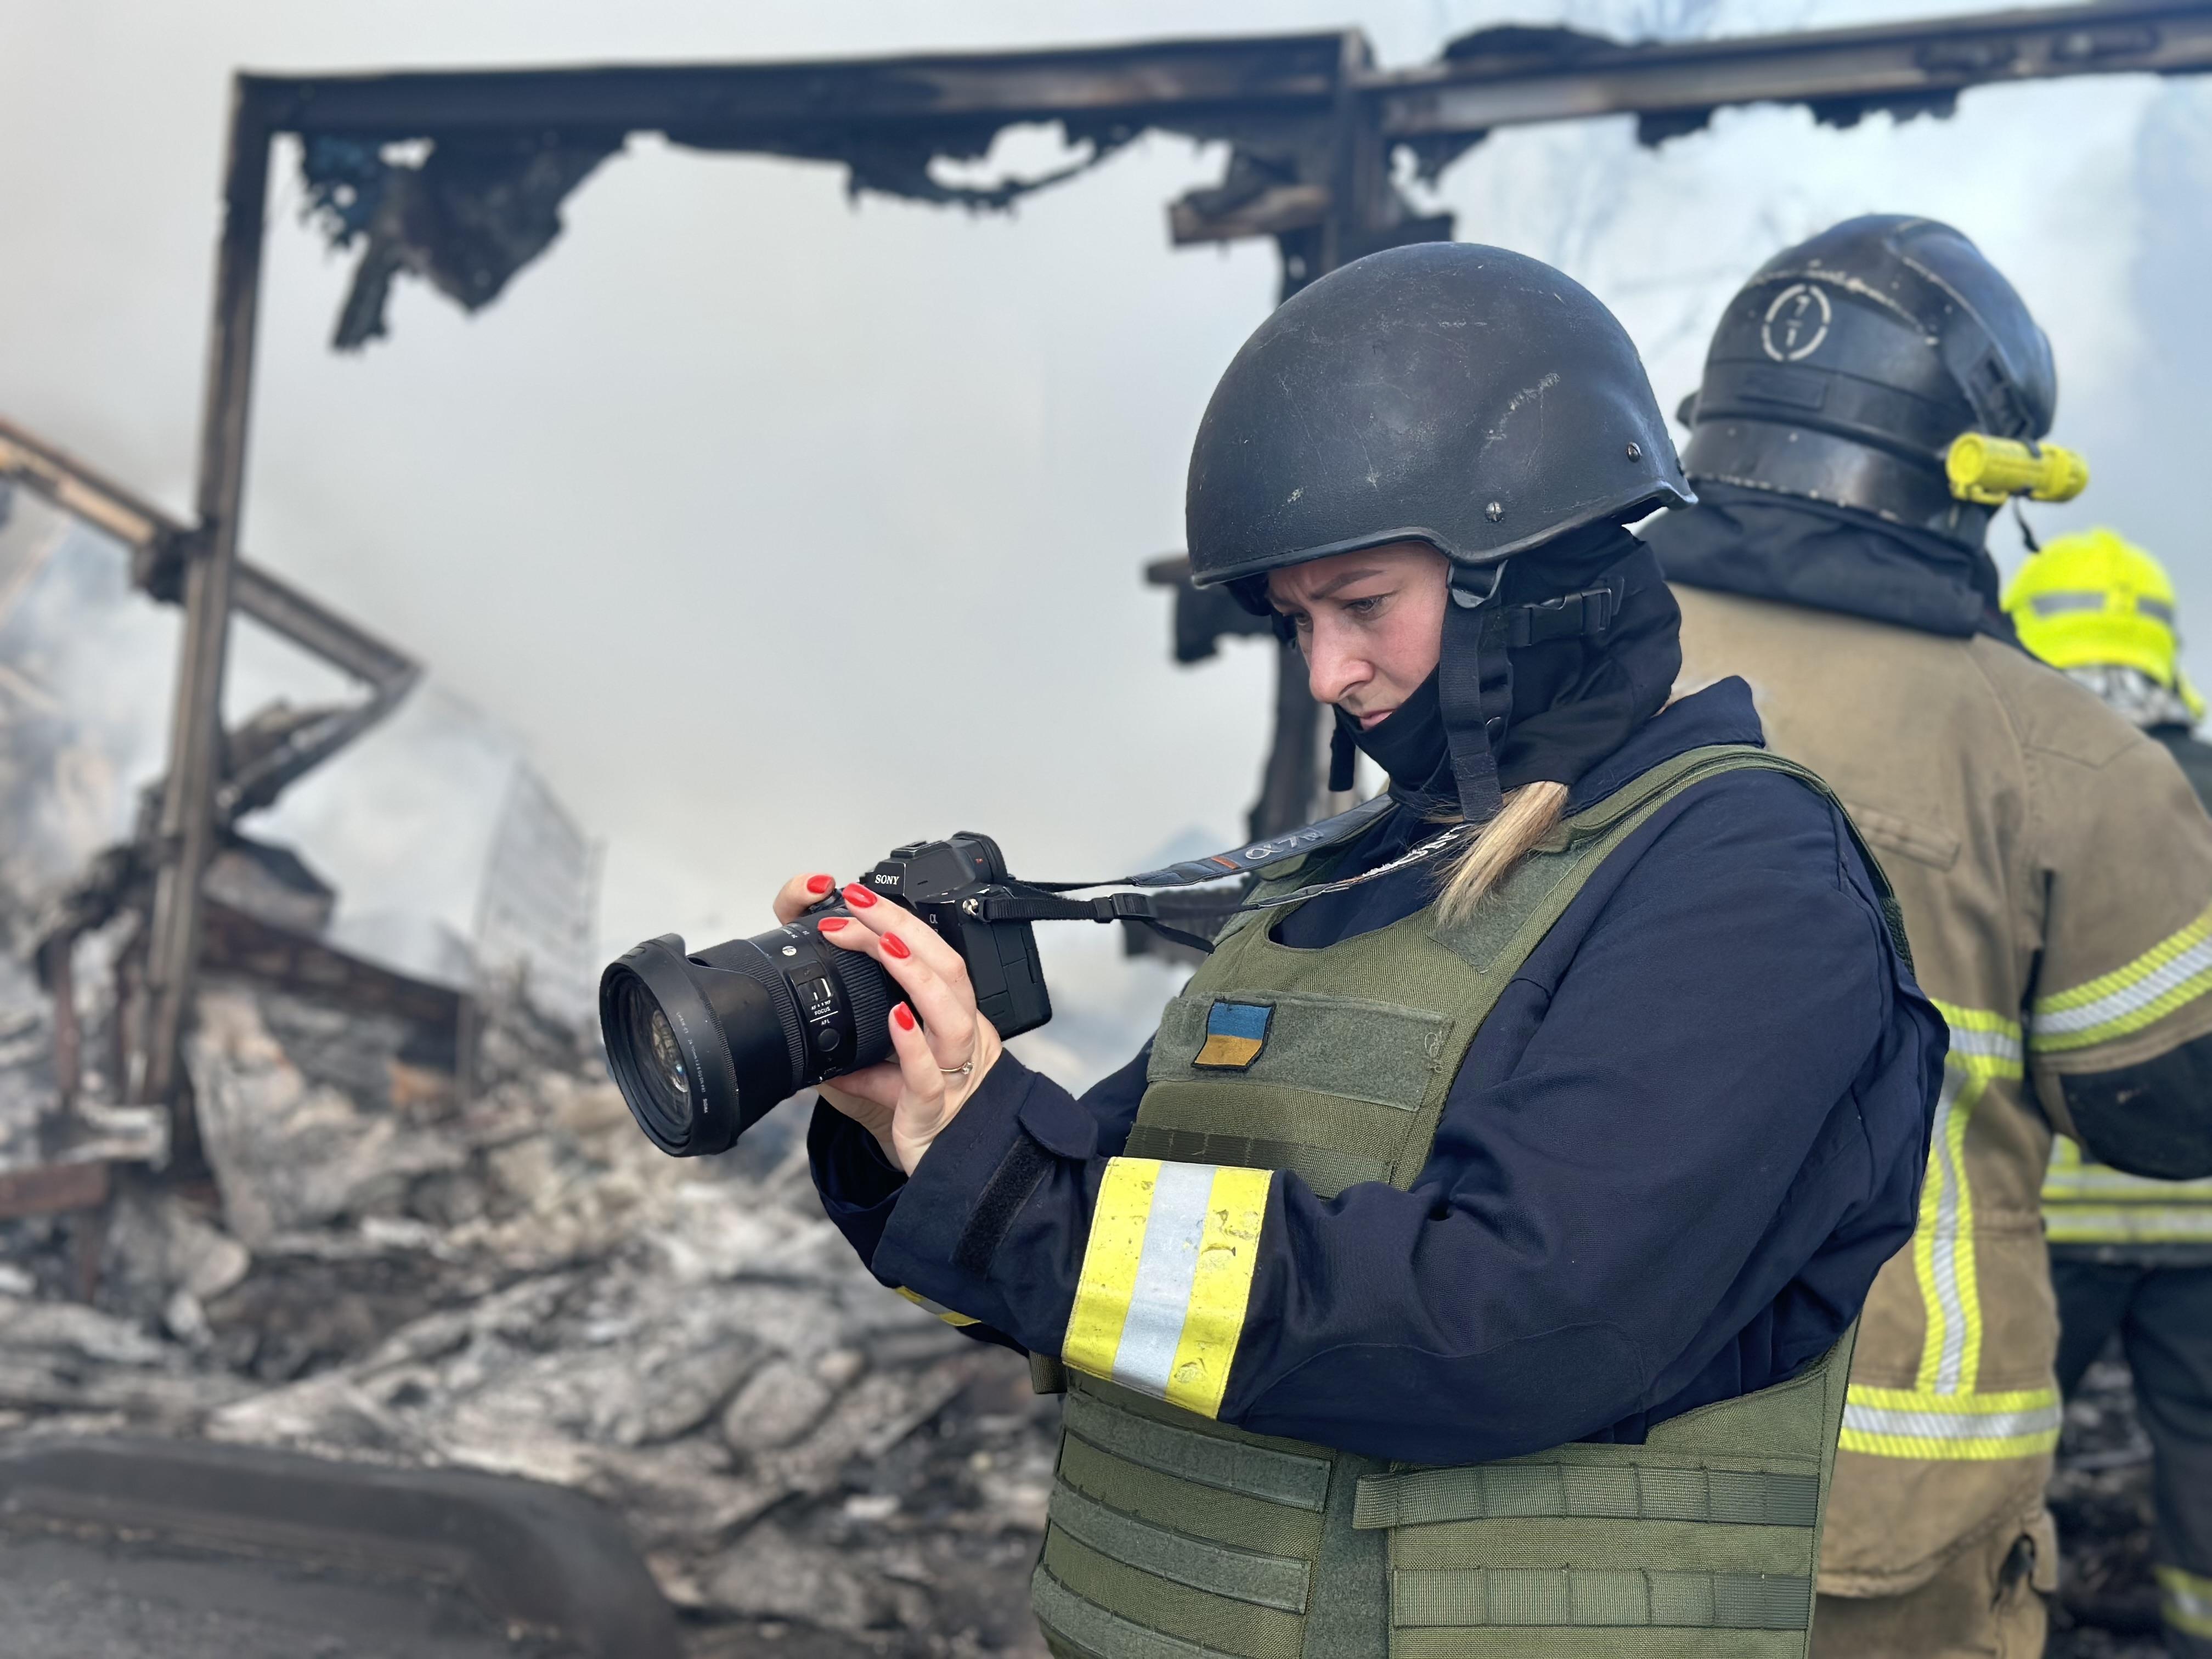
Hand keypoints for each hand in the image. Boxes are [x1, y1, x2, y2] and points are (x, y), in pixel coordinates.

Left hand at [773, 873, 1002, 1173]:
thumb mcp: (883, 1070)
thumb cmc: (923, 1117)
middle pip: (947, 965)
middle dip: (903, 926)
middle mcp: (959, 1035)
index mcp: (949, 1017)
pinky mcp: (936, 1108)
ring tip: (881, 942)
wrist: (950, 1175)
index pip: (934, 955)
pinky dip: (911, 1044)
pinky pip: (929, 1074)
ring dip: (913, 972)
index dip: (901, 921)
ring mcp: (953, 1070)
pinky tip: (896, 1018)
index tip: (854, 897)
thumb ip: (852, 1046)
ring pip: (949, 1011)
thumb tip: (810, 1029)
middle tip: (858, 899)